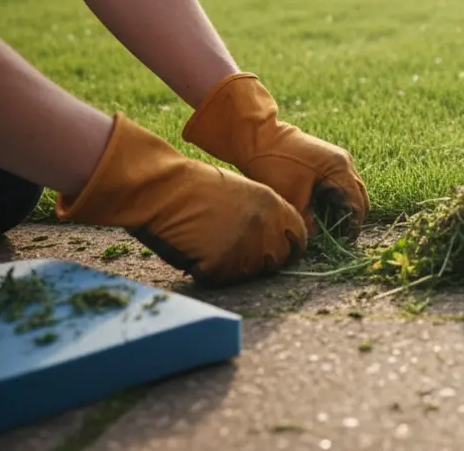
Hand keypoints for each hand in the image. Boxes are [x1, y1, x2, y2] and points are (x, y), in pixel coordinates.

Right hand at [56, 114, 305, 286]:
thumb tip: (277, 241)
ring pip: (248, 273)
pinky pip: (220, 278)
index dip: (288, 248)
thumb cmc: (197, 186)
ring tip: (209, 245)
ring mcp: (246, 247)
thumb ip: (265, 216)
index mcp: (275, 207)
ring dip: (232, 266)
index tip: (277, 252)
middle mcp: (267, 228)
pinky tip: (194, 250)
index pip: (299, 240)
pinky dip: (206, 271)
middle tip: (234, 251)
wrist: (164, 187)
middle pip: (276, 261)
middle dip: (260, 261)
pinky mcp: (221, 264)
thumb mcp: (244, 192)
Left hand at [182, 73, 368, 240]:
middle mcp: (345, 162)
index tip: (345, 242)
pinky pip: (340, 182)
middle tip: (340, 236)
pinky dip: (336, 197)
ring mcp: (337, 159)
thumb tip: (315, 237)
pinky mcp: (328, 159)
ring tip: (330, 225)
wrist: (259, 136)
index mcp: (340, 169)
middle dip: (352, 217)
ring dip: (344, 207)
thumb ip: (307, 221)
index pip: (357, 203)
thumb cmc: (274, 165)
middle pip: (359, 196)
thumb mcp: (291, 198)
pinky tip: (323, 210)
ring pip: (351, 189)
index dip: (353, 225)